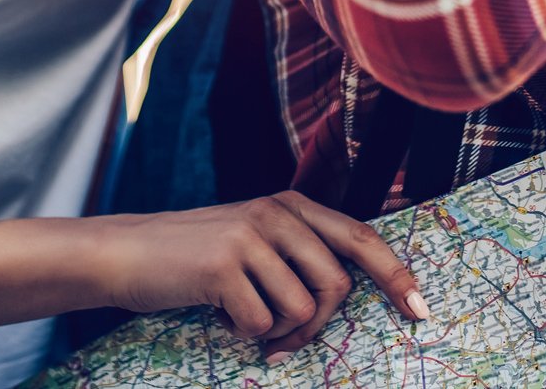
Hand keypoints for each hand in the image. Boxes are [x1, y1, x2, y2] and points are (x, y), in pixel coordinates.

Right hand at [91, 191, 426, 358]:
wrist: (126, 252)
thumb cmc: (194, 258)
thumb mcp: (253, 239)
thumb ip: (297, 253)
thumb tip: (346, 294)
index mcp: (290, 205)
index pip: (360, 237)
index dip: (395, 275)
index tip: (420, 310)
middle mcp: (275, 213)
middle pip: (336, 286)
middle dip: (316, 326)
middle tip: (285, 341)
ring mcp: (249, 236)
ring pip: (301, 309)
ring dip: (275, 331)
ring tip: (242, 317)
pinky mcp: (223, 265)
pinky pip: (261, 323)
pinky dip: (243, 332)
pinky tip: (218, 314)